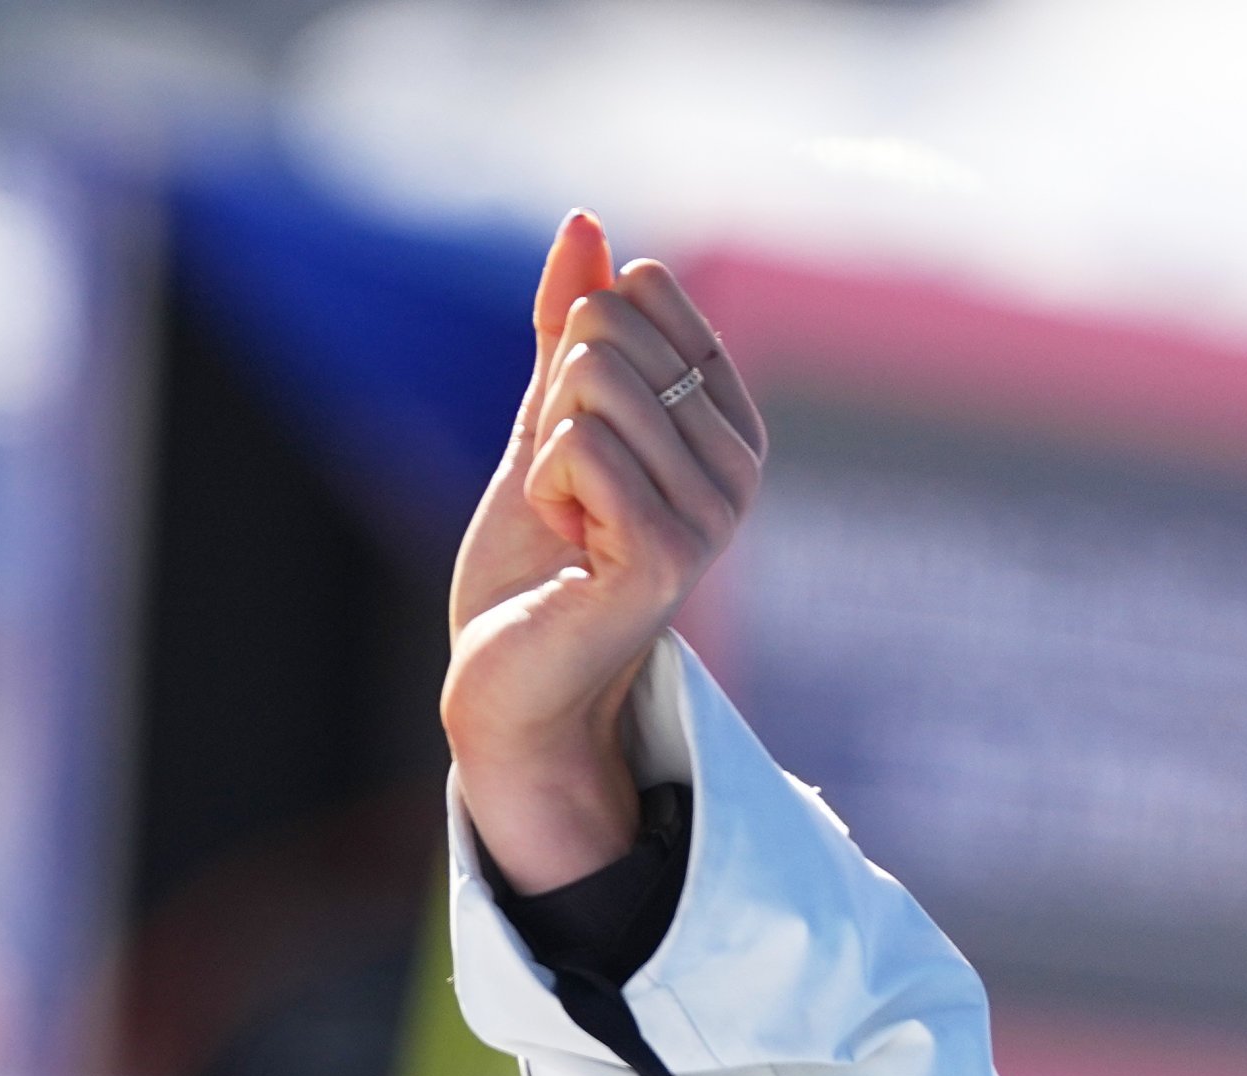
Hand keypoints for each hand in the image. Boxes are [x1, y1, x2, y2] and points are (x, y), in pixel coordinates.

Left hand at [442, 214, 765, 891]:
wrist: (508, 683)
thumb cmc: (530, 569)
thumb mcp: (545, 426)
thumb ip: (564, 330)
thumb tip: (585, 222)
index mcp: (725, 423)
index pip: (641, 293)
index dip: (571, 354)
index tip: (576, 444)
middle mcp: (738, 463)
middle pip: (607, 331)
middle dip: (552, 408)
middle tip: (566, 497)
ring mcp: (713, 509)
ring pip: (589, 382)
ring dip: (546, 456)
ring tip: (569, 529)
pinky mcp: (669, 551)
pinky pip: (578, 447)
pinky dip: (544, 491)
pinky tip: (567, 553)